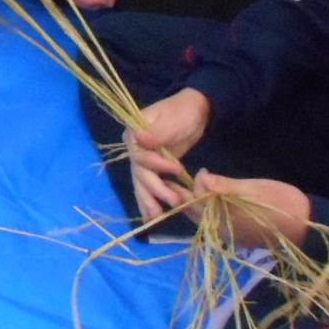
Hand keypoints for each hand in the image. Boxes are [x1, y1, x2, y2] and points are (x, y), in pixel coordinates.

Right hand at [123, 88, 209, 224]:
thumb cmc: (183, 112)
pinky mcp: (152, 168)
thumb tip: (139, 138)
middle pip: (139, 172)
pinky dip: (149, 200)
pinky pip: (148, 185)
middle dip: (155, 188)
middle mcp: (134, 148)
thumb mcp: (172, 119)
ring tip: (155, 217)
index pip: (139, 154)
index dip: (155, 164)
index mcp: (134, 133)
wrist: (194, 111)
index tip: (176, 168)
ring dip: (148, 200)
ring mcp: (142, 159)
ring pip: (141, 182)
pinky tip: (151, 216)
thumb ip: (156, 132)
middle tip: (173, 201)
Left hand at [192, 172, 311, 246]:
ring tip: (187, 190)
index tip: (204, 170)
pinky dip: (205, 212)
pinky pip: (213, 224)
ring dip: (193, 205)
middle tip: (175, 181)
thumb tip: (202, 178)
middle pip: (194, 213)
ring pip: (202, 220)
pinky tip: (208, 202)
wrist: (305, 226)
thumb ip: (225, 185)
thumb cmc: (281, 202)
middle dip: (184, 197)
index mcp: (222, 218)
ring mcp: (228, 236)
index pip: (197, 200)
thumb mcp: (254, 189)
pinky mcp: (236, 237)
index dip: (196, 183)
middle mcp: (220, 230)